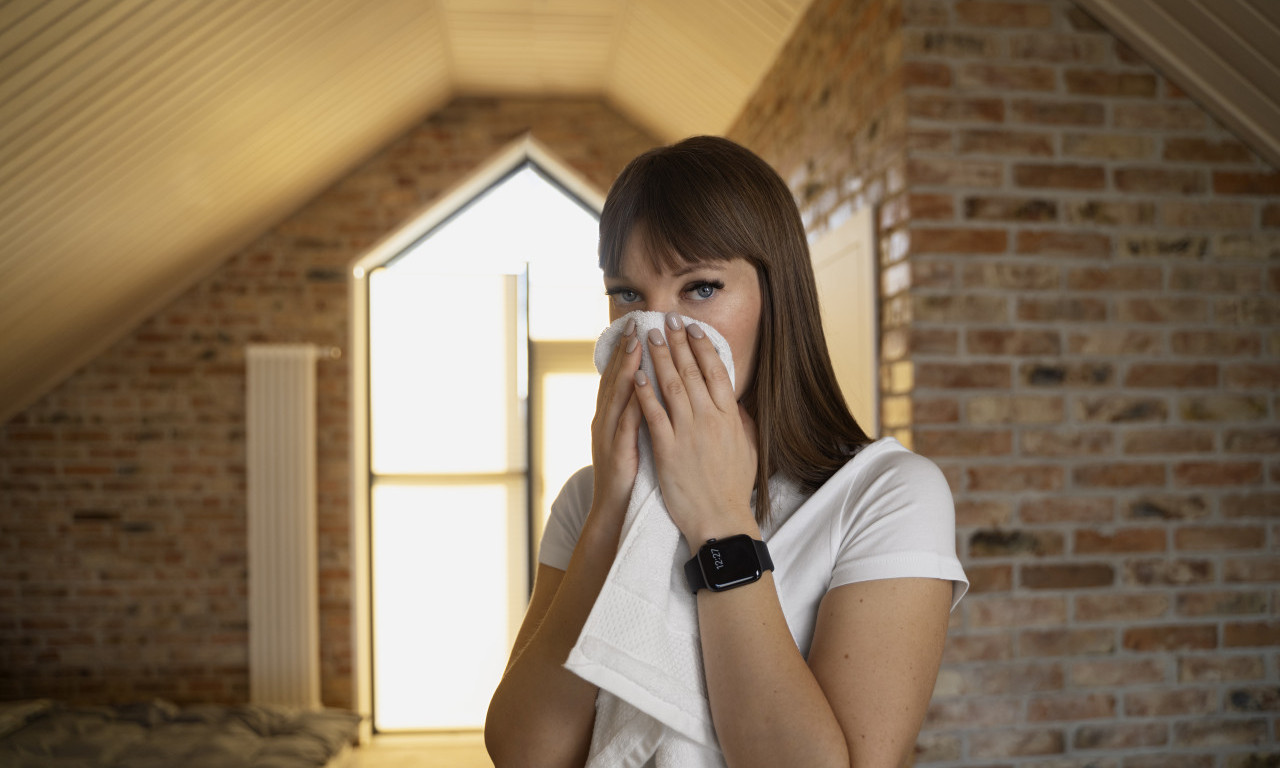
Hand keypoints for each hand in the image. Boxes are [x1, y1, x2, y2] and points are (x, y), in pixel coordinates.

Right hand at [588, 317, 643, 525]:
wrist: (613, 511)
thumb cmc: (629, 475)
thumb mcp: (634, 438)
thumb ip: (639, 413)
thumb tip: (652, 389)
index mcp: (612, 417)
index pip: (620, 377)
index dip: (627, 351)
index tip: (638, 326)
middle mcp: (605, 421)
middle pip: (615, 379)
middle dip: (625, 350)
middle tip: (635, 324)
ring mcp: (608, 437)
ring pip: (617, 397)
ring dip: (626, 370)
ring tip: (637, 346)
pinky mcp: (617, 455)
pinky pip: (625, 427)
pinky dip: (632, 406)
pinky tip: (641, 390)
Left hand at [633, 313, 757, 547]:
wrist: (720, 520)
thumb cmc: (733, 487)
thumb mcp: (749, 448)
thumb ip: (742, 421)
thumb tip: (736, 401)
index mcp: (729, 417)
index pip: (716, 372)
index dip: (703, 347)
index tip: (692, 329)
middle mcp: (709, 419)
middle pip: (692, 371)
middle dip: (677, 342)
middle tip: (666, 320)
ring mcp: (688, 433)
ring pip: (671, 386)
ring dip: (659, 359)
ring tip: (649, 337)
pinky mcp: (668, 449)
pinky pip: (654, 415)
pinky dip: (644, 394)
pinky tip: (636, 375)